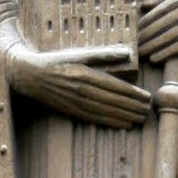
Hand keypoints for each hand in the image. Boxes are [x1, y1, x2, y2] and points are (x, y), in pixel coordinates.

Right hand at [6, 41, 150, 128]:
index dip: (133, 93)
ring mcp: (76, 102)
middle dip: (133, 107)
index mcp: (85, 73)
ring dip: (125, 116)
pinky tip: (123, 124)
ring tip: (140, 118)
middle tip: (148, 110)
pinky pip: (95, 119)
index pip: (115, 86)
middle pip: (113, 101)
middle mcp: (82, 90)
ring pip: (106, 112)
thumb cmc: (57, 61)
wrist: (30, 75)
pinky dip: (111, 122)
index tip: (147, 97)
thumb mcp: (79, 53)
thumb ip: (103, 54)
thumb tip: (127, 52)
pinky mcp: (71, 111)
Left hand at [138, 0, 177, 62]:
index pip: (160, 9)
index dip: (145, 21)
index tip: (133, 30)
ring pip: (171, 36)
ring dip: (153, 46)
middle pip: (163, 24)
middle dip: (145, 36)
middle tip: (132, 45)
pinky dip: (169, 52)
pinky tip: (156, 57)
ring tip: (140, 53)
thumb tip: (144, 5)